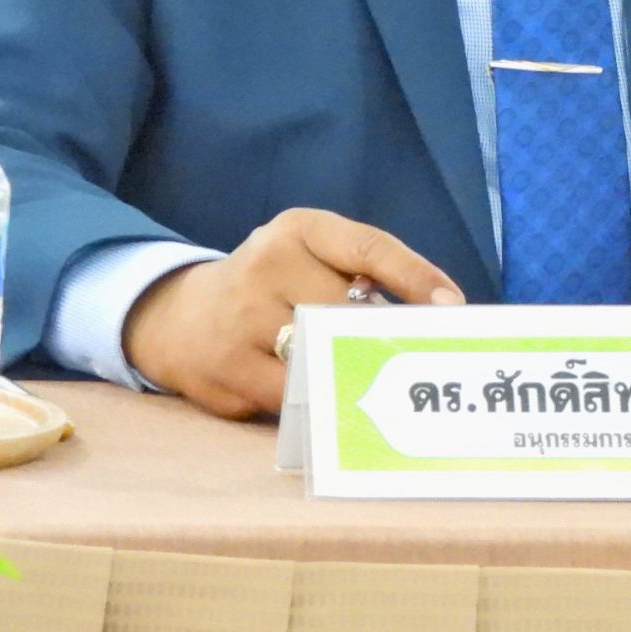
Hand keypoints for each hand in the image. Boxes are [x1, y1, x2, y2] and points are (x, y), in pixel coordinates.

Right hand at [123, 208, 463, 418]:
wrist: (178, 316)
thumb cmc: (273, 284)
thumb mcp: (312, 255)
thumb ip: (364, 273)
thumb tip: (433, 314)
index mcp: (298, 230)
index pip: (368, 247)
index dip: (415, 277)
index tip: (451, 306)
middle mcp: (266, 267)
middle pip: (347, 310)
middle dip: (385, 336)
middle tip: (422, 358)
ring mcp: (240, 321)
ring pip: (320, 358)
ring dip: (354, 373)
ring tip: (384, 385)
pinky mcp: (225, 372)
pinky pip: (292, 397)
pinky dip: (319, 401)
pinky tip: (333, 401)